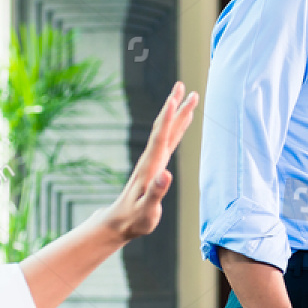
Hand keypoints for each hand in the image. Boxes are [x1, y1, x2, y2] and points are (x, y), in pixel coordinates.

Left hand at [102, 82, 198, 240]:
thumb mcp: (147, 210)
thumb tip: (166, 174)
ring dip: (177, 112)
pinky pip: (169, 140)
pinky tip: (183, 121)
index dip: (168, 119)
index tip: (174, 99)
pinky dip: (177, 127)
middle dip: (174, 106)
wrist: (120, 221)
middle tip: (183, 86)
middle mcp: (151, 159)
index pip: (160, 138)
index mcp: (150, 167)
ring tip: (187, 96)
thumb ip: (156, 192)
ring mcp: (153, 160)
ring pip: (167, 131)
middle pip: (164, 127)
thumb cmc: (134, 219)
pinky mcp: (156, 165)